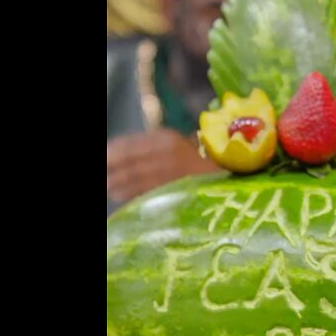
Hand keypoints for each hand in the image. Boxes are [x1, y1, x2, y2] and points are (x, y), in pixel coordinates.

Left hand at [106, 129, 220, 202]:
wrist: (229, 179)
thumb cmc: (199, 163)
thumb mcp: (177, 147)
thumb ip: (151, 149)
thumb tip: (118, 156)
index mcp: (166, 139)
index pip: (129, 144)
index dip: (113, 152)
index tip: (106, 157)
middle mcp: (166, 154)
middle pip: (127, 162)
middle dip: (111, 170)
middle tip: (106, 179)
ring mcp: (169, 174)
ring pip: (132, 179)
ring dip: (116, 185)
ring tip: (110, 188)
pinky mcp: (172, 192)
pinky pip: (143, 194)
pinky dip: (128, 195)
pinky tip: (120, 196)